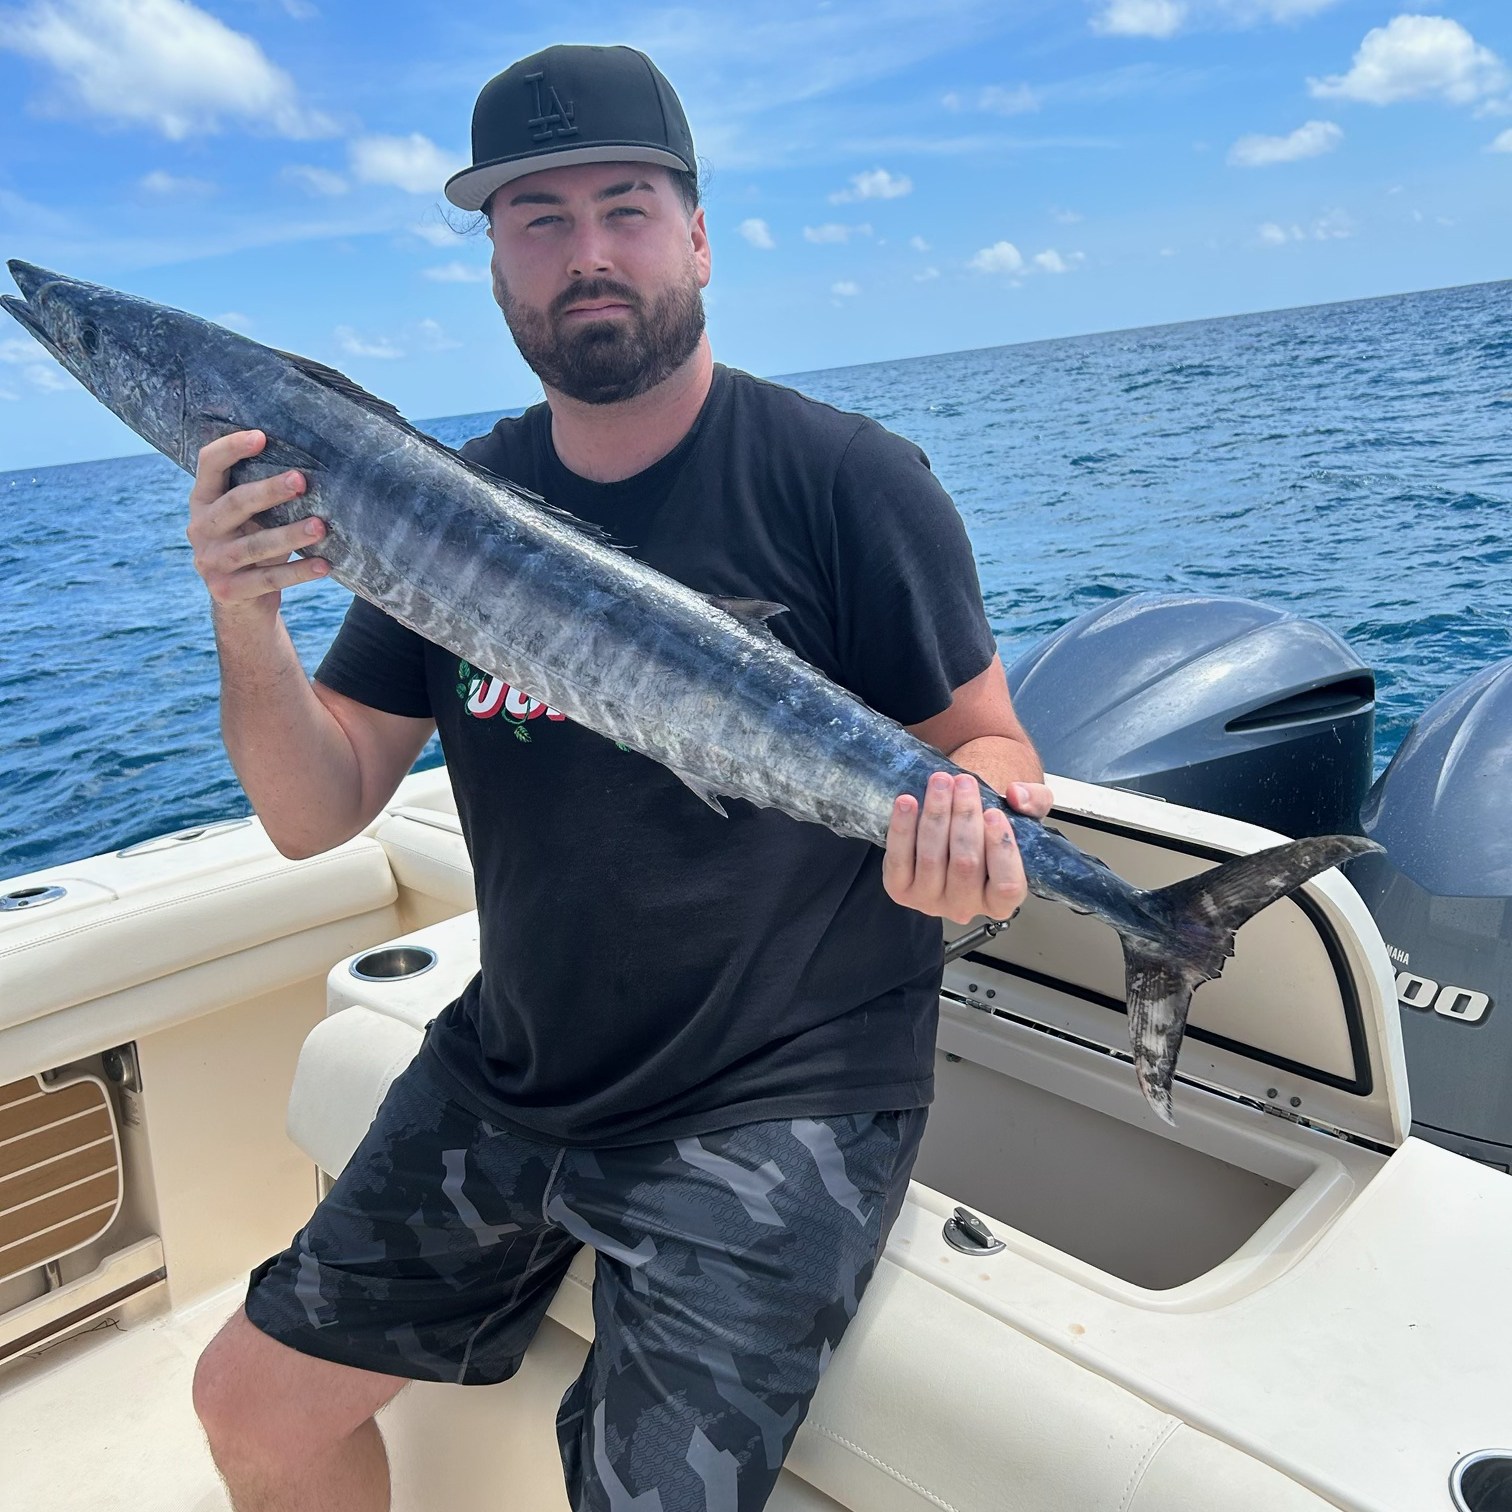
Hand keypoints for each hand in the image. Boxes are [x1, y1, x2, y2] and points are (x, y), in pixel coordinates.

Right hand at [187, 429, 326, 625]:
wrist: (241, 605)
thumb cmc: (253, 545)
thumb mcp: (250, 519)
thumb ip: (264, 497)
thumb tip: (312, 467)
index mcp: (202, 501)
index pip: (208, 464)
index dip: (231, 448)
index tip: (261, 437)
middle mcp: (201, 528)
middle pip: (234, 504)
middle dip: (268, 491)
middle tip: (301, 481)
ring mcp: (211, 561)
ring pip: (254, 546)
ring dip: (290, 535)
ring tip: (320, 527)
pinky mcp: (228, 590)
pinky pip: (269, 579)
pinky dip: (298, 572)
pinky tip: (323, 565)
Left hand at [883, 773, 1053, 925]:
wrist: (954, 827)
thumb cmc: (991, 825)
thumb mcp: (1024, 813)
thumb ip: (1035, 801)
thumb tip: (1017, 796)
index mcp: (1000, 900)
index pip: (1006, 885)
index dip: (1001, 849)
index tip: (994, 813)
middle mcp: (965, 907)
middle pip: (965, 865)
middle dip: (964, 817)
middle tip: (965, 782)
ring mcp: (929, 901)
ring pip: (932, 859)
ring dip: (935, 815)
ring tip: (940, 782)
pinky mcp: (900, 889)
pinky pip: (899, 859)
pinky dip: (902, 828)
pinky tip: (907, 801)